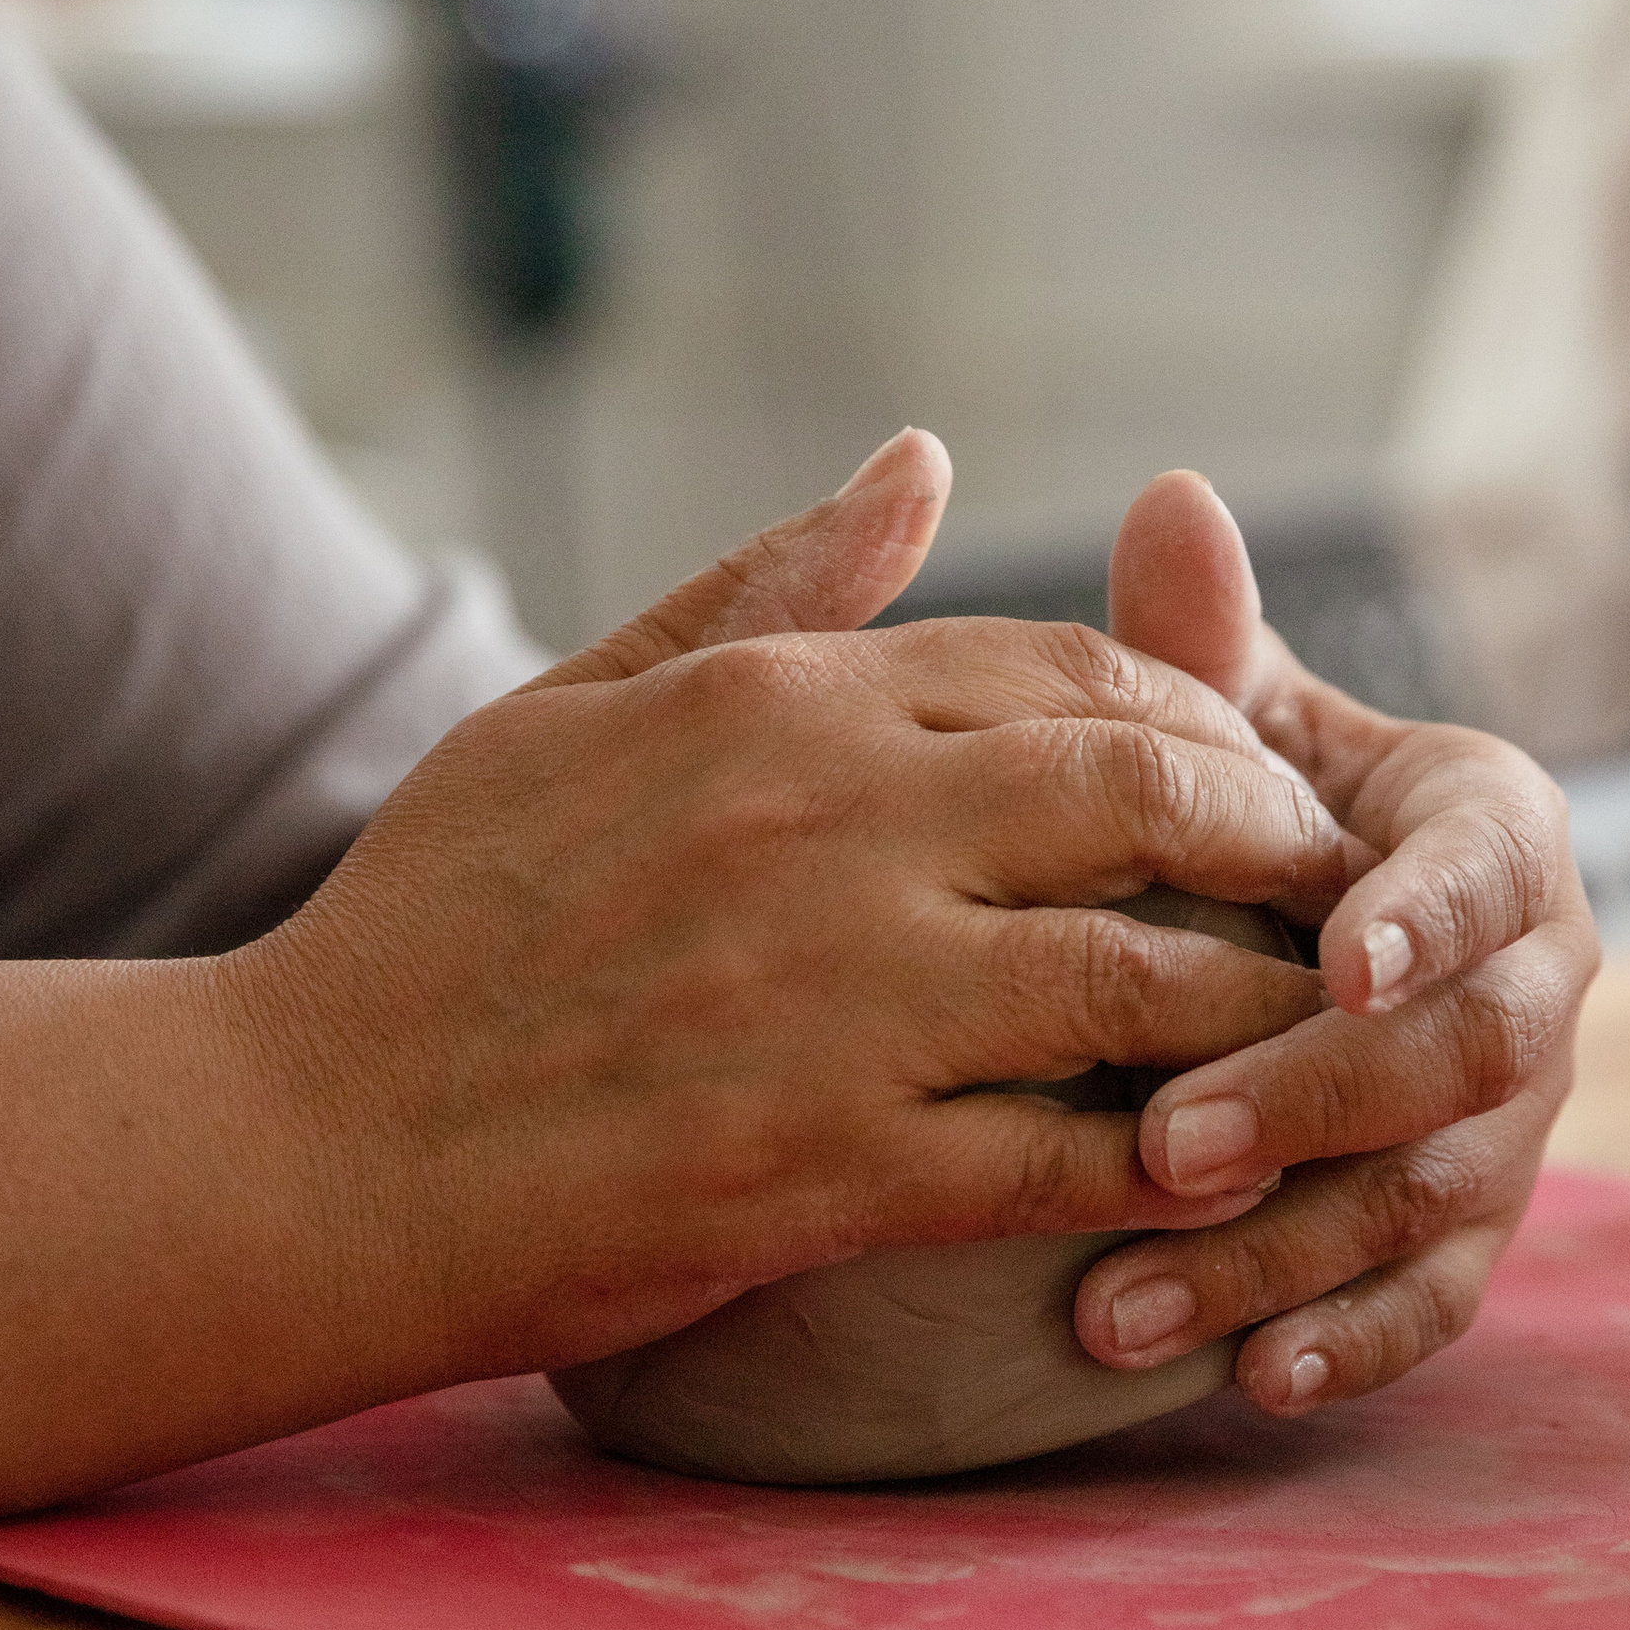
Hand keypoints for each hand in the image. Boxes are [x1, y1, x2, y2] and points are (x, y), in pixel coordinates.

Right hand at [234, 437, 1351, 1383]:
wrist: (299, 1141)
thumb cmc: (439, 919)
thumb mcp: (580, 703)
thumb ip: (768, 580)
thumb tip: (921, 456)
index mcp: (780, 702)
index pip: (1071, 669)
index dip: (1200, 719)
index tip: (1248, 776)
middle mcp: (828, 822)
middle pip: (1147, 791)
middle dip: (1273, 838)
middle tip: (1330, 892)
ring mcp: (835, 996)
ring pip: (1143, 974)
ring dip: (1261, 1004)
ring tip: (1319, 1030)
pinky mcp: (827, 1166)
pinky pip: (1068, 1154)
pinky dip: (1173, 1162)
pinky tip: (1225, 1173)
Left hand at [1070, 472, 1597, 1417]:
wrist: (1287, 951)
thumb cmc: (1246, 820)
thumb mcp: (1227, 736)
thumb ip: (1202, 649)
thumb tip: (1168, 495)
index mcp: (1488, 834)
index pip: (1485, 868)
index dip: (1426, 912)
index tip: (1339, 956)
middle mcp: (1529, 981)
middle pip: (1466, 1052)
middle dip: (1317, 1101)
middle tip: (1161, 1143)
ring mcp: (1509, 1122)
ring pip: (1432, 1195)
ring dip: (1285, 1250)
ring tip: (1116, 1302)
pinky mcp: (1468, 1231)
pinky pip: (1436, 1300)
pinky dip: (1351, 1341)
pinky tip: (1247, 1379)